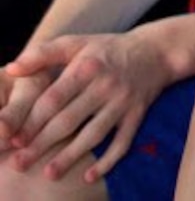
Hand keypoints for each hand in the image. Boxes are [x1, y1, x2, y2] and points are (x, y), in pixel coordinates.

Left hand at [2, 29, 175, 182]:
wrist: (157, 50)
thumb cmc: (107, 49)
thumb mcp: (77, 43)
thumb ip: (42, 54)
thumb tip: (11, 69)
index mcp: (86, 68)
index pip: (54, 99)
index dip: (33, 121)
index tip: (14, 139)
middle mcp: (105, 86)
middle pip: (69, 120)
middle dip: (42, 144)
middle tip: (19, 163)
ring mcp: (123, 102)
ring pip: (93, 134)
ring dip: (70, 156)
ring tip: (49, 174)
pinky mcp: (138, 114)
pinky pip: (123, 142)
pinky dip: (108, 161)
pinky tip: (89, 176)